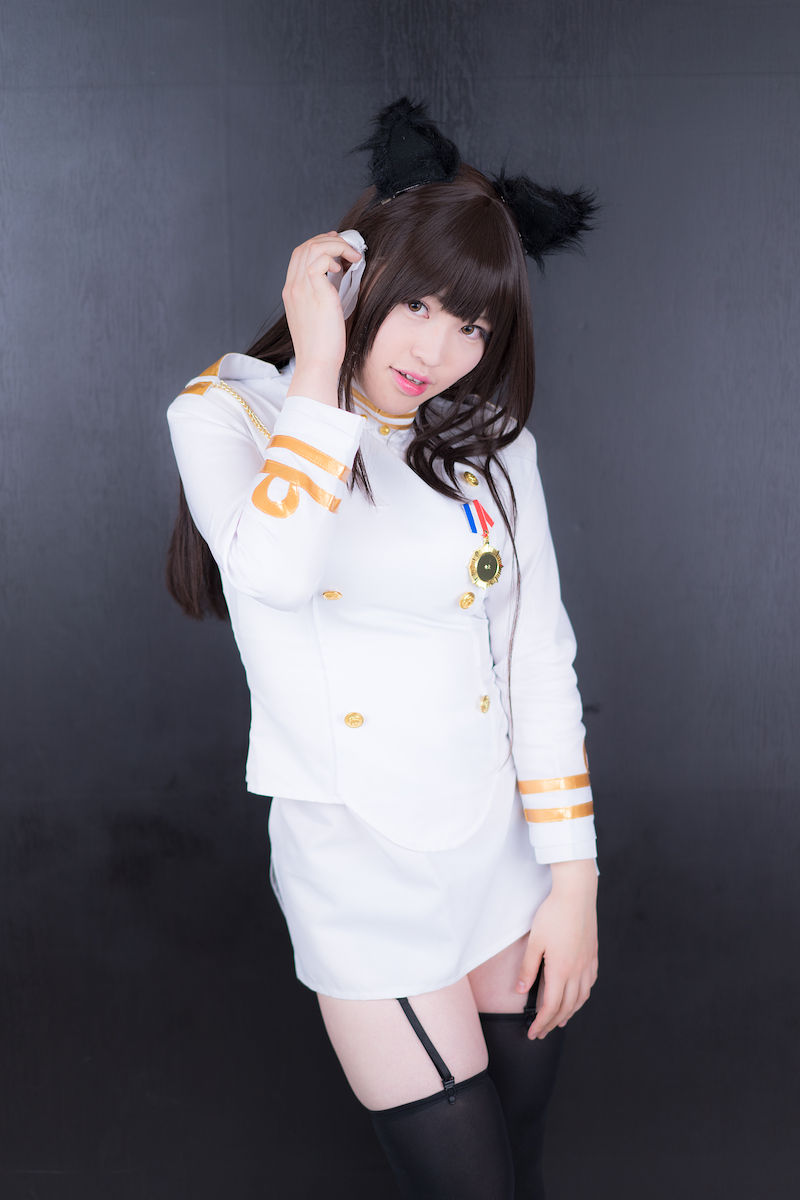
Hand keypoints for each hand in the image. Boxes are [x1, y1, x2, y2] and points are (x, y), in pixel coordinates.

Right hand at [282, 231, 363, 379]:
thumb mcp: (319, 317)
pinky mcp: (313, 291)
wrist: (316, 363)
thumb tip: (341, 282)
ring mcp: (300, 288)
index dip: (319, 246)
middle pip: (304, 247)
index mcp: (291, 293)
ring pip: (312, 247)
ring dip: (336, 245)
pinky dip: (335, 255)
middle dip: (328, 240)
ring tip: (353, 255)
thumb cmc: (322, 347)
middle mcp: (292, 287)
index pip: (299, 257)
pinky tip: (346, 267)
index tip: (337, 248)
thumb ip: (323, 298)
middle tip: (348, 246)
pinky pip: (321, 258)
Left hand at [516, 859, 597, 1039]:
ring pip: (581, 997)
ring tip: (559, 1019)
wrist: (576, 894)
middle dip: (552, 1022)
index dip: (541, 1023)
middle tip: (541, 1032)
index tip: (532, 1033)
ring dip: (569, 1012)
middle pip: (566, 1007)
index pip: (550, 1006)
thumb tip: (521, 990)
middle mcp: (577, 971)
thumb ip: (528, 968)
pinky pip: (590, 983)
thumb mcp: (535, 941)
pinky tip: (577, 995)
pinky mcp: (593, 954)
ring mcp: (588, 963)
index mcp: (561, 970)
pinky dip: (582, 996)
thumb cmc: (553, 915)